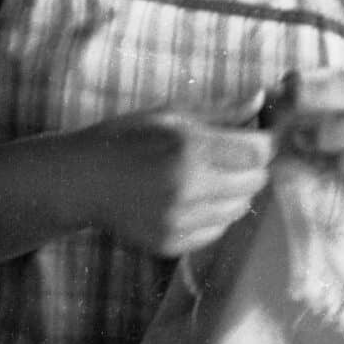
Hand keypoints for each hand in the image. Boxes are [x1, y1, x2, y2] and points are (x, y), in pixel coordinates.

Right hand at [70, 106, 275, 257]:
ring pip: (238, 209)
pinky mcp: (173, 243)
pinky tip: (187, 200)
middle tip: (228, 158)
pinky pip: (215, 231)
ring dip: (231, 193)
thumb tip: (260, 99)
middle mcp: (190, 186)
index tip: (254, 139)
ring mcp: (181, 219)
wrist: (81, 180)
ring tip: (203, 179)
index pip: (258, 152)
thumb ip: (219, 112)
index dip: (262, 144)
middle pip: (255, 183)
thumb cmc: (124, 138)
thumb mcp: (168, 115)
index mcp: (189, 147)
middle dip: (249, 168)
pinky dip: (211, 215)